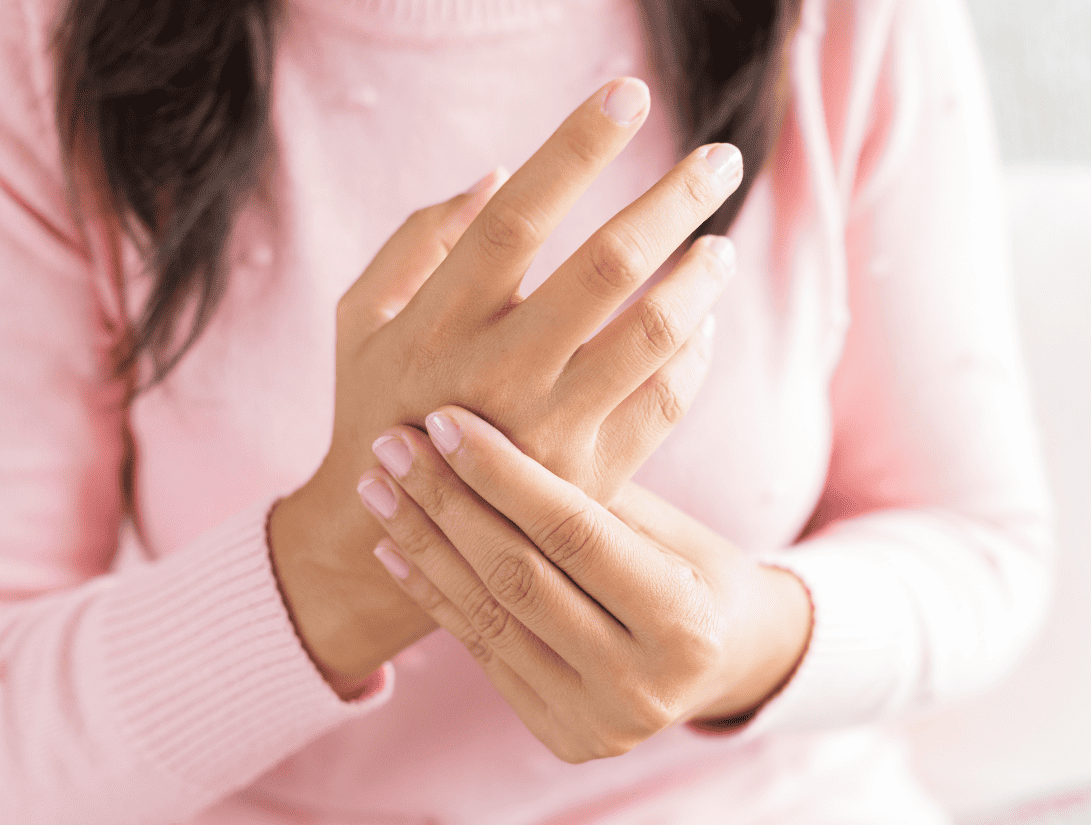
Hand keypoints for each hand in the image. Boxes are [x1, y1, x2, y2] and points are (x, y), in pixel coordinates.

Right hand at [270, 77, 744, 689]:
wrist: (396, 536)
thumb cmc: (377, 404)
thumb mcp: (360, 317)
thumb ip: (417, 240)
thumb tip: (499, 174)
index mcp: (437, 322)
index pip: (519, 216)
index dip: (578, 148)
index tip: (630, 95)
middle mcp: (495, 375)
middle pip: (606, 266)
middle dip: (673, 198)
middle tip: (720, 159)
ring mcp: (549, 433)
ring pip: (653, 335)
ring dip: (701, 278)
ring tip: (721, 245)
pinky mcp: (591, 478)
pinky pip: (668, 399)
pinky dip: (696, 349)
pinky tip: (702, 320)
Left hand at [361, 406, 812, 761]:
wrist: (725, 660)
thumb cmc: (697, 568)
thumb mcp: (666, 524)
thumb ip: (594, 494)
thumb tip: (499, 412)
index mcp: (685, 623)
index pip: (575, 535)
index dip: (504, 474)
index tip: (444, 419)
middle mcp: (641, 685)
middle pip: (521, 579)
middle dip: (448, 503)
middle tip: (392, 442)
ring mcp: (597, 722)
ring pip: (490, 618)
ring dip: (424, 546)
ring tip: (378, 485)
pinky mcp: (560, 735)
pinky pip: (483, 653)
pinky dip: (434, 595)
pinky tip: (392, 545)